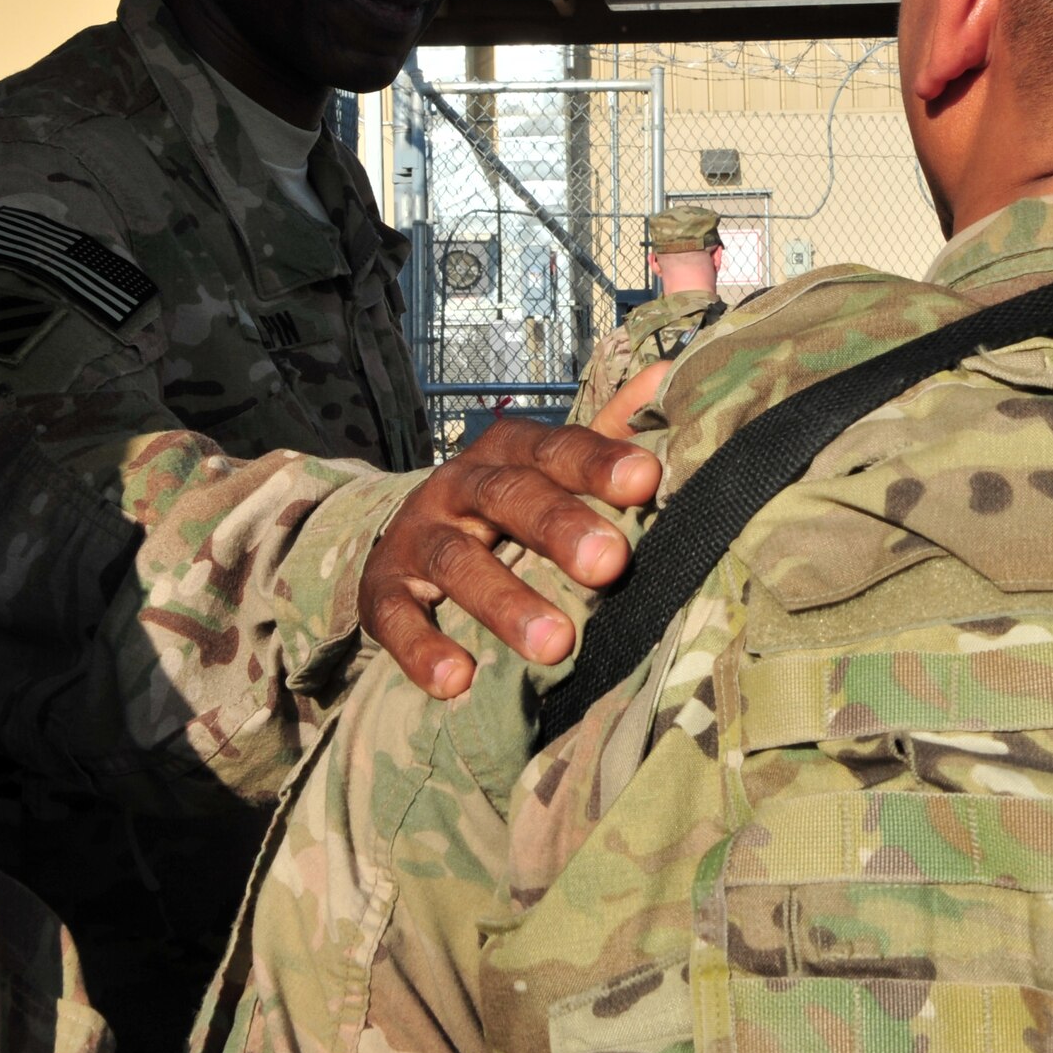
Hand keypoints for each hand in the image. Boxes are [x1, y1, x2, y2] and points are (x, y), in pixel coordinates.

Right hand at [359, 397, 662, 699]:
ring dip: (506, 602)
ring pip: (457, 561)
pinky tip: (457, 681)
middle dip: (560, 528)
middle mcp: (460, 484)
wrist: (409, 534)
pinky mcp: (382, 589)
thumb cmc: (509, 500)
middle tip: (610, 564)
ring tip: (556, 643)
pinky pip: (397, 617)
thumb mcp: (553, 463)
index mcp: (510, 451)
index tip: (646, 481)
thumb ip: (610, 429)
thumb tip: (669, 372)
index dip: (599, 462)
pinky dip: (422, 649)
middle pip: (509, 497)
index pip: (557, 448)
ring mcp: (418, 536)